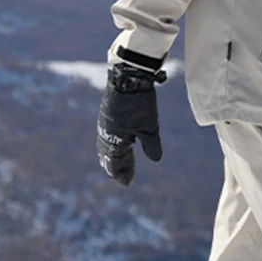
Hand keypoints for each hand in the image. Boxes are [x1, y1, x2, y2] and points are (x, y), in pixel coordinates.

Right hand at [97, 63, 165, 185]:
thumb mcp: (150, 128)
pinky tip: (118, 140)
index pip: (117, 163)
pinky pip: (107, 133)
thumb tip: (155, 160)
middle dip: (117, 166)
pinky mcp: (108, 112)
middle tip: (122, 176)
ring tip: (117, 162)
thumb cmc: (138, 105)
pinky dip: (113, 142)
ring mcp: (106, 122)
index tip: (127, 183)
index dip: (122, 173)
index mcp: (115, 141)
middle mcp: (106, 134)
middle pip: (110, 155)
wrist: (127, 77)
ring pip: (107, 144)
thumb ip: (151, 146)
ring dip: (113, 155)